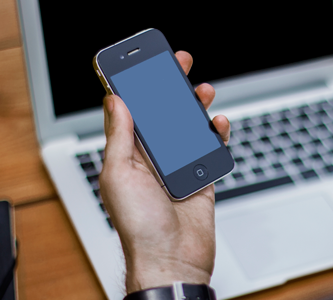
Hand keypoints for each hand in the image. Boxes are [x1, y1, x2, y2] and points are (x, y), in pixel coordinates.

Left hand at [98, 51, 229, 292]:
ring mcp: (178, 168)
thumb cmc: (139, 227)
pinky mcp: (201, 179)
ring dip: (195, 107)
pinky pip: (210, 150)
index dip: (137, 86)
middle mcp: (151, 160)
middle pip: (162, 115)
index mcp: (127, 156)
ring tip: (203, 91)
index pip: (131, 113)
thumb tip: (115, 101)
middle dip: (170, 88)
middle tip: (180, 64)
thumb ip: (120, 137)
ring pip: (188, 128)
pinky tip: (218, 124)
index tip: (144, 64)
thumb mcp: (119, 175)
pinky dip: (216, 134)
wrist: (172, 261)